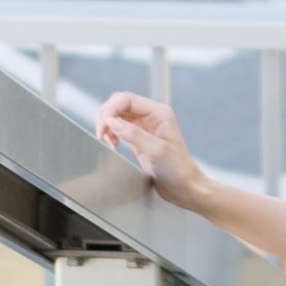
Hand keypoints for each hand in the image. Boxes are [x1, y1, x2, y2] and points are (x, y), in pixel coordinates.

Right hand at [93, 90, 208, 213]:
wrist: (183, 186)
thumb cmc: (177, 168)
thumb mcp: (156, 150)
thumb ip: (133, 133)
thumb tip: (112, 121)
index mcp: (159, 112)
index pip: (128, 99)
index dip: (112, 109)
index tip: (104, 125)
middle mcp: (151, 116)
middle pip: (120, 104)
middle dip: (107, 116)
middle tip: (102, 133)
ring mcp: (145, 126)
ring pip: (118, 115)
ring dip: (108, 124)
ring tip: (106, 139)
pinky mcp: (139, 137)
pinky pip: (119, 127)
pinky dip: (111, 132)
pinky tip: (112, 142)